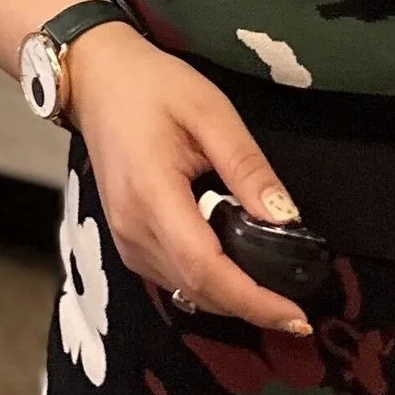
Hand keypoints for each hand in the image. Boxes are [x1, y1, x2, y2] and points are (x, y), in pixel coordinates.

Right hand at [65, 25, 315, 338]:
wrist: (95, 79)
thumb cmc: (152, 86)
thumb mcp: (210, 110)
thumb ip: (247, 166)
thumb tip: (287, 219)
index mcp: (153, 194)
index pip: (207, 268)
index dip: (254, 300)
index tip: (298, 316)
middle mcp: (134, 229)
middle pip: (199, 289)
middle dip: (251, 308)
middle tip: (299, 312)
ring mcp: (125, 239)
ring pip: (186, 291)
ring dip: (231, 300)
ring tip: (275, 295)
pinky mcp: (125, 241)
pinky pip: (173, 278)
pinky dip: (208, 286)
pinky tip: (235, 274)